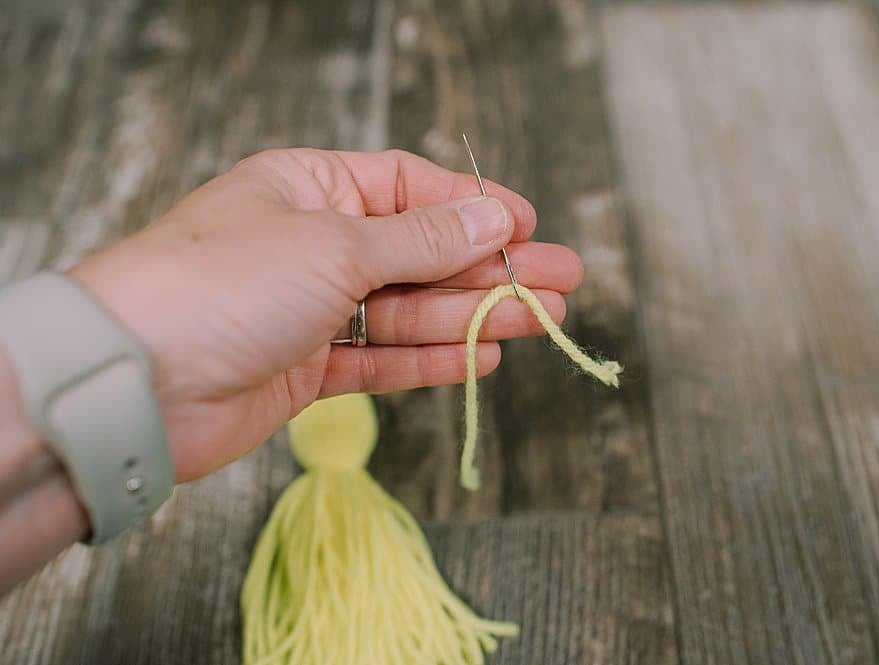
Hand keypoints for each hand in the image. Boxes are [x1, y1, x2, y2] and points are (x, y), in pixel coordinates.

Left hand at [69, 148, 582, 481]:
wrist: (136, 380)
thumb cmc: (222, 282)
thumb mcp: (337, 243)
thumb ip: (421, 240)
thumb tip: (492, 215)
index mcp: (310, 186)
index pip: (409, 187)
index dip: (473, 205)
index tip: (528, 225)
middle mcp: (312, 243)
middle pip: (421, 253)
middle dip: (492, 267)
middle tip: (563, 281)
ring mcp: (310, 308)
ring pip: (409, 309)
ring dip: (476, 315)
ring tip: (543, 320)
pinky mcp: (305, 368)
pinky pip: (381, 359)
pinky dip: (430, 360)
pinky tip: (481, 355)